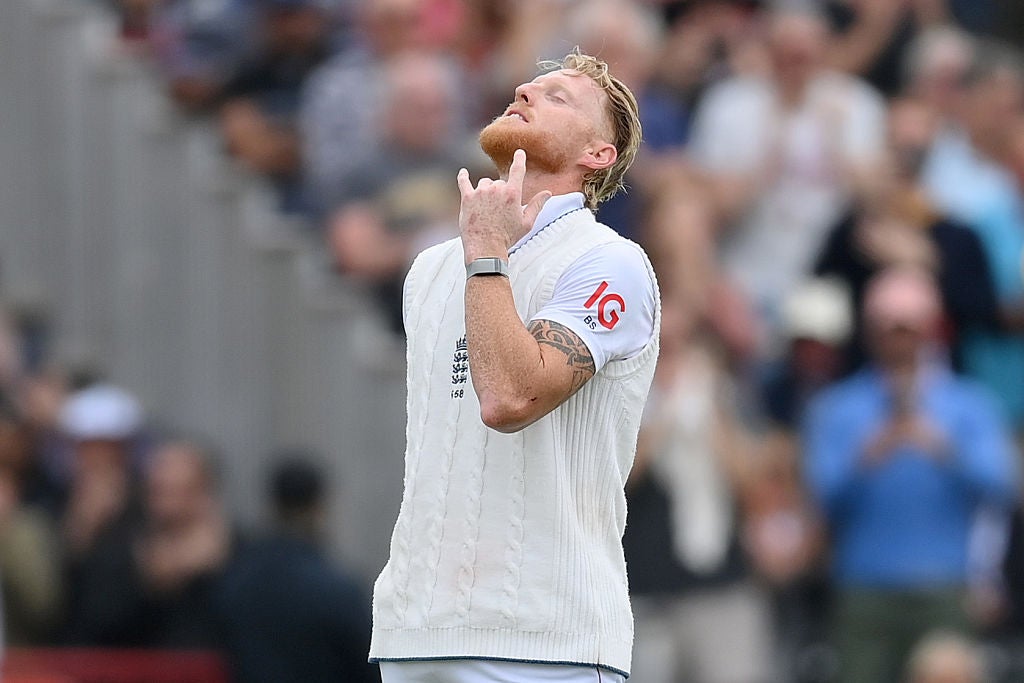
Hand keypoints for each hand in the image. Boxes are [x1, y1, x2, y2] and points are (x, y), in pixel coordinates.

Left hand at [456, 149, 550, 264]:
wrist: (486, 248)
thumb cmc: (508, 237)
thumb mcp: (527, 223)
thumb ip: (537, 205)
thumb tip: (548, 193)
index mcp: (512, 193)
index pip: (517, 170)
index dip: (519, 159)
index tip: (519, 152)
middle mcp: (496, 189)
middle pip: (499, 182)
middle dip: (500, 193)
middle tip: (499, 212)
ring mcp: (480, 192)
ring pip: (484, 183)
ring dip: (486, 191)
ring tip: (487, 209)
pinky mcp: (466, 198)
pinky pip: (463, 182)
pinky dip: (463, 177)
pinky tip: (463, 173)